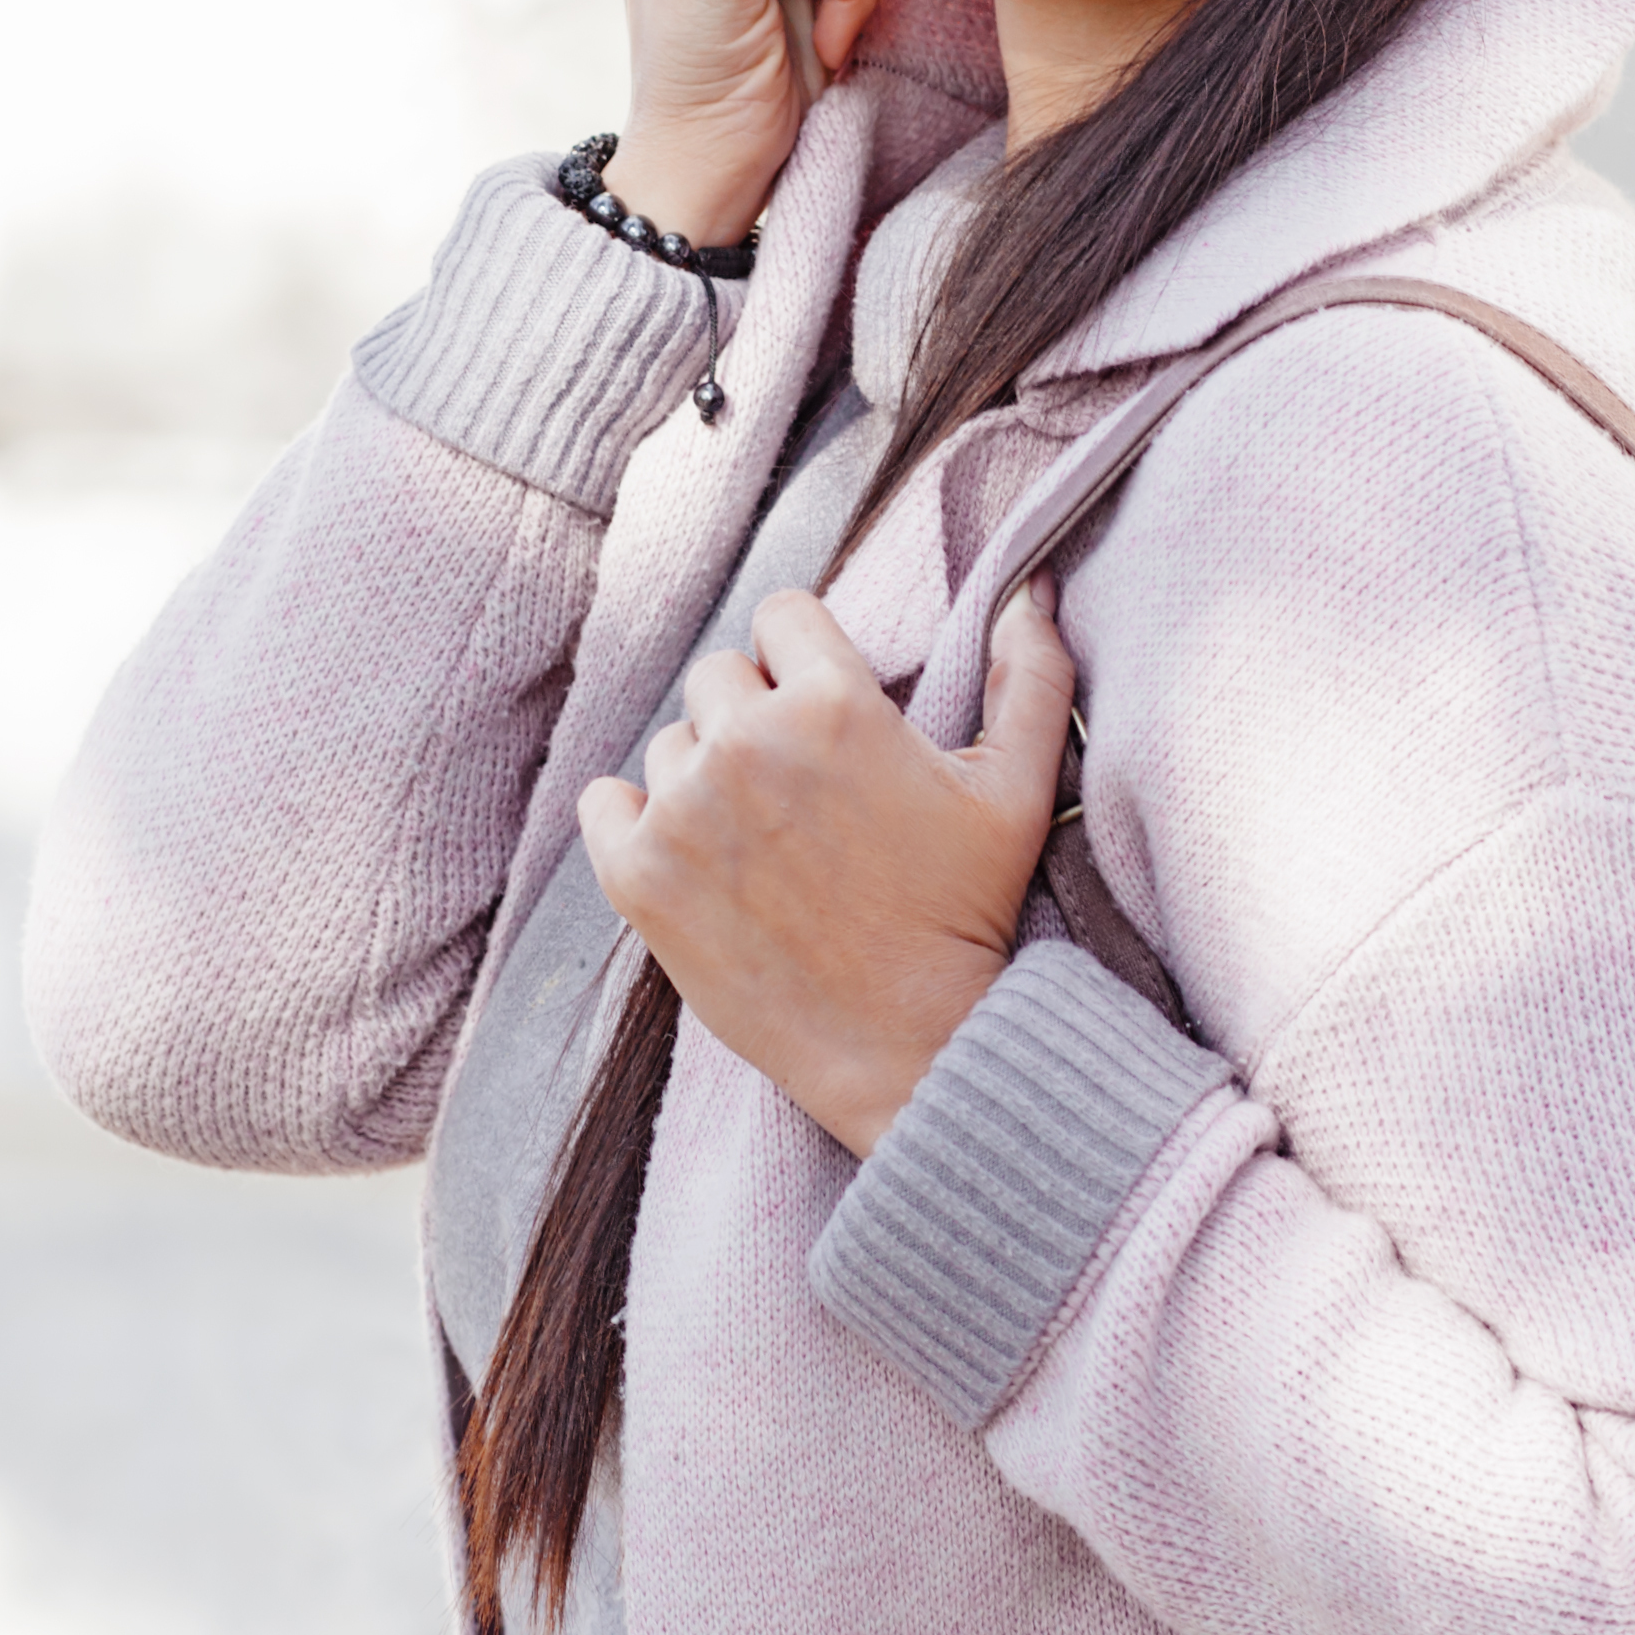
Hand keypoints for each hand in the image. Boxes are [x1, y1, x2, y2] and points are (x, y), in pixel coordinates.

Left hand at [579, 578, 1075, 1156]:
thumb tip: (1032, 589)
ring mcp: (682, 808)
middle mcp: (747, 742)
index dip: (805, 662)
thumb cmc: (966, 915)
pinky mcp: (636, 873)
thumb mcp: (1019, 790)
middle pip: (718, 675)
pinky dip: (633, 820)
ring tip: (763, 844)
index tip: (826, 719)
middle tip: (801, 795)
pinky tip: (690, 855)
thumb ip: (1032, 678)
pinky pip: (602, 801)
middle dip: (756, 717)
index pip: (781, 614)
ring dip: (705, 778)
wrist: (910, 1045)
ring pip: (671, 744)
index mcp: (834, 703)